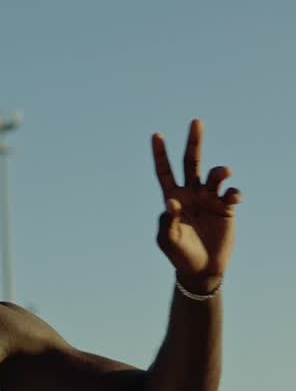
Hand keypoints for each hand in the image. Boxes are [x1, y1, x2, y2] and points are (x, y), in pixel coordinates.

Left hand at [152, 119, 241, 282]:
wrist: (202, 269)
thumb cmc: (180, 254)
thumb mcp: (169, 240)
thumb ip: (168, 221)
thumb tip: (171, 201)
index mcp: (173, 197)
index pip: (165, 172)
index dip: (160, 154)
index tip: (156, 135)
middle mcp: (192, 193)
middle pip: (192, 162)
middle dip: (194, 142)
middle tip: (196, 121)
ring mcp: (209, 198)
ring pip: (215, 175)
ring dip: (219, 171)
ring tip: (223, 172)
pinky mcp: (226, 207)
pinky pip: (231, 194)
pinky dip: (233, 192)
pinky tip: (232, 197)